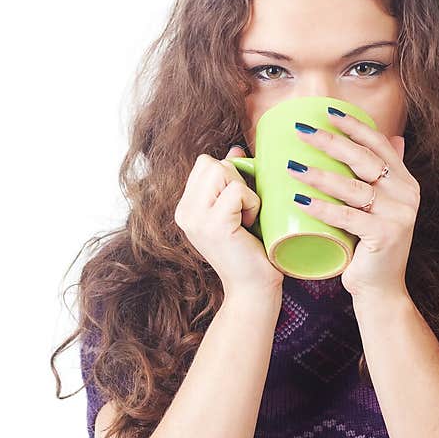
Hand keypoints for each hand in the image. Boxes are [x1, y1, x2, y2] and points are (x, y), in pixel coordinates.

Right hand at [175, 146, 283, 299]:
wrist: (253, 289)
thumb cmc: (251, 250)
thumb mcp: (237, 209)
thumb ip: (231, 179)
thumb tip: (236, 148)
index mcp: (186, 207)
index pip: (204, 163)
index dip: (229, 175)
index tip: (238, 204)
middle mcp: (184, 212)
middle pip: (210, 162)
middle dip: (236, 180)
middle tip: (243, 211)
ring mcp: (195, 218)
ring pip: (222, 170)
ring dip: (244, 191)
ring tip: (245, 218)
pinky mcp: (214, 224)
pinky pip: (237, 190)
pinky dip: (252, 204)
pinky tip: (249, 225)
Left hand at [288, 111, 419, 299]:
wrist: (380, 289)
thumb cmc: (370, 247)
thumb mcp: (379, 207)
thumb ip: (383, 176)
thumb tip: (394, 138)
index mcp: (405, 182)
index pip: (378, 144)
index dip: (354, 126)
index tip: (327, 112)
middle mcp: (406, 194)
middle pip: (364, 159)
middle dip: (330, 142)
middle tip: (301, 132)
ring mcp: (399, 215)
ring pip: (353, 187)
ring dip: (319, 175)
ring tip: (290, 167)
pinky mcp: (386, 235)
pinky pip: (348, 217)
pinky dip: (322, 208)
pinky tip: (299, 200)